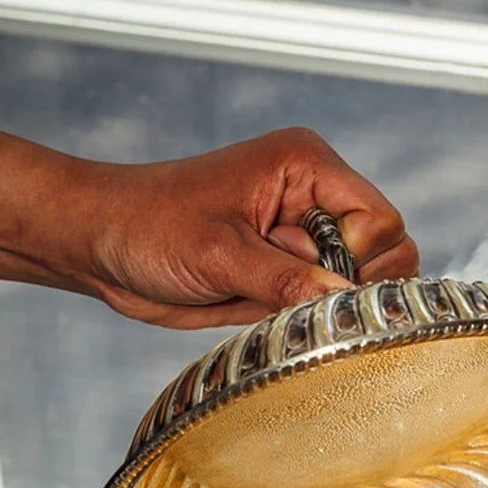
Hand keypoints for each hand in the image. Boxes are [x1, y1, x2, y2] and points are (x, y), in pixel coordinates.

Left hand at [79, 127, 419, 329]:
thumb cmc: (150, 225)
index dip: (363, 258)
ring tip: (267, 299)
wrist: (103, 244)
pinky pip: (321, 306)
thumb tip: (344, 302)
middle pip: (384, 253)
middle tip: (293, 293)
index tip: (318, 279)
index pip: (382, 220)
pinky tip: (261, 311)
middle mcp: (312, 198)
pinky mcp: (285, 273)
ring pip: (355, 286)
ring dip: (322, 307)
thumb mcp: (220, 254)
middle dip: (349, 285)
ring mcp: (300, 239)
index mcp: (306, 166)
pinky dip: (304, 321)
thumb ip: (286, 281)